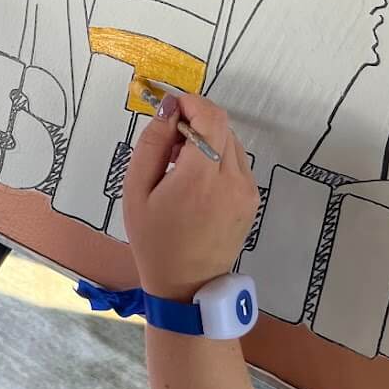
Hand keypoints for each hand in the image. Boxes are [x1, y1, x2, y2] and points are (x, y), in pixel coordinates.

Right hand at [122, 93, 258, 303]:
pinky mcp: (252, 200)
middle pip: (222, 125)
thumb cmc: (154, 240)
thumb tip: (168, 109)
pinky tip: (196, 179)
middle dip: (195, 120)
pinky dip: (217, 157)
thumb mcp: (136, 190)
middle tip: (168, 141)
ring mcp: (247, 191)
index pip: (210, 117)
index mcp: (200, 178)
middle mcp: (232, 180)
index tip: (170, 108)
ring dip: (207, 138)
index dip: (191, 103)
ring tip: (180, 163)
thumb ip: (152, 144)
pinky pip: (237, 162)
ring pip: (231, 141)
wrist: (186, 286)